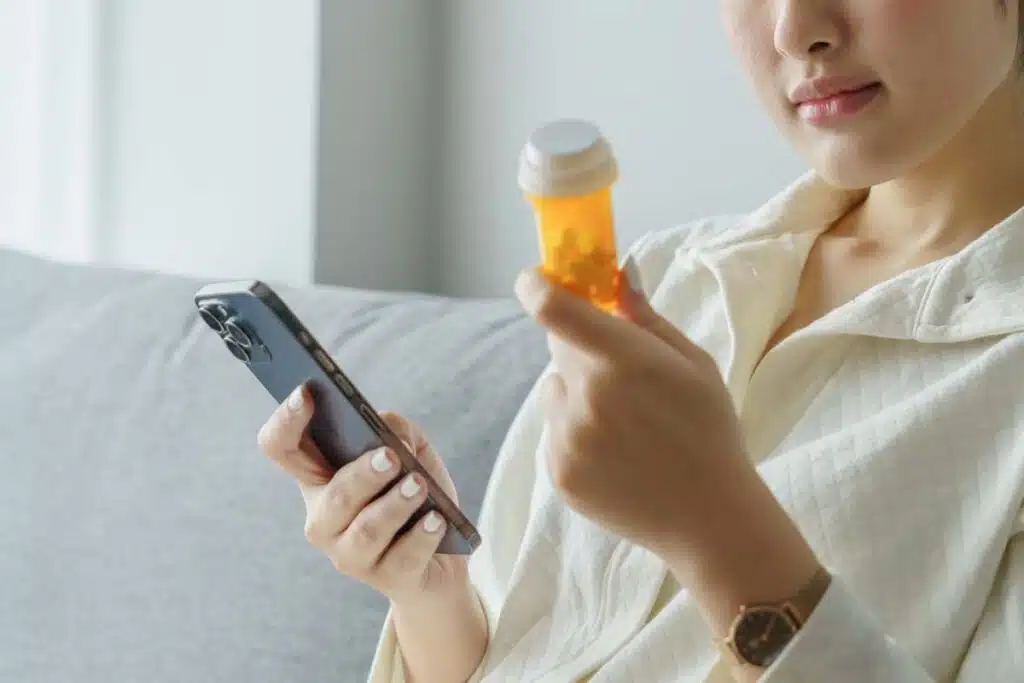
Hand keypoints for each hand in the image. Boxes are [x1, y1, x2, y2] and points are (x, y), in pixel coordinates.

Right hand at [256, 385, 469, 605]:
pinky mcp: (386, 579)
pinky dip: (423, 534)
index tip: (307, 393)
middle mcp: (323, 519)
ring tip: (419, 486)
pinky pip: (403, 556)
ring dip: (396, 504)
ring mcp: (350, 555)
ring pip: (366, 529)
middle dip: (363, 474)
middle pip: (332, 496)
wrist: (444, 556)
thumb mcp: (412, 451)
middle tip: (391, 457)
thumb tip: (389, 432)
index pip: (281, 448)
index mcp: (319, 479)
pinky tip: (437, 519)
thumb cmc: (418, 495)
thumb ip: (397, 429)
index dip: (286, 421)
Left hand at [513, 261, 761, 569]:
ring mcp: (566, 438)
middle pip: (558, 348)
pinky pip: (553, 431)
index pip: (554, 309)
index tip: (533, 279)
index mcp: (622, 361)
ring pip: (554, 392)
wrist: (708, 517)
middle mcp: (585, 396)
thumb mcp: (693, 365)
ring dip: (575, 394)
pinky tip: (615, 454)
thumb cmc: (710, 432)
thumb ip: (647, 319)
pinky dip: (574, 434)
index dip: (535, 286)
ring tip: (623, 424)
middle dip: (581, 348)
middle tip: (620, 372)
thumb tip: (619, 273)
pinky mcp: (557, 471)